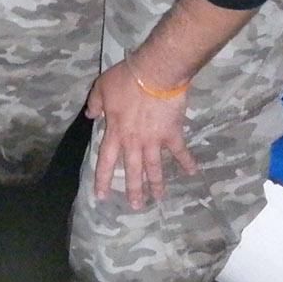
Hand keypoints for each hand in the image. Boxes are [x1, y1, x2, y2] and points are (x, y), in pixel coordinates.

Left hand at [84, 61, 196, 208]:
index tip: (101, 196)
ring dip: (156, 184)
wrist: (155, 74)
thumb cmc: (126, 80)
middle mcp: (134, 141)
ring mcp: (154, 140)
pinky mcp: (173, 134)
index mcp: (115, 132)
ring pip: (154, 167)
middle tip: (135, 206)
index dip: (103, 179)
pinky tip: (192, 173)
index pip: (106, 160)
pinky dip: (187, 162)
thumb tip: (90, 116)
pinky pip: (180, 151)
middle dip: (133, 190)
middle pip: (132, 170)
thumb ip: (95, 104)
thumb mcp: (101, 89)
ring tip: (158, 199)